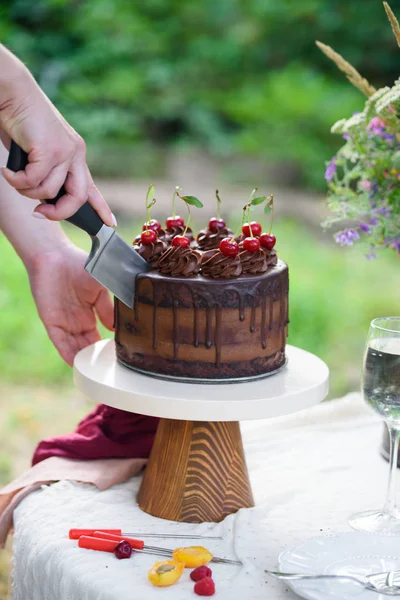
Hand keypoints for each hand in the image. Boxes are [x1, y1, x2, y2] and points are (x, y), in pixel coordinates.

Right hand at [0, 49, 113, 224]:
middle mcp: (75, 153)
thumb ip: (44, 171)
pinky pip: (33, 181)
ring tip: (13, 176)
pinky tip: (7, 170)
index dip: (102, 207)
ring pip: (49, 192)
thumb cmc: (19, 121)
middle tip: (39, 214)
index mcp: (74, 153)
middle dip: (58, 213)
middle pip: (77, 198)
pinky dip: (17, 180)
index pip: (91, 186)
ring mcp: (64, 151)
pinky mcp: (50, 150)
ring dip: (26, 191)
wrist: (11, 93)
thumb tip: (42, 197)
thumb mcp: (37, 151)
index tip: (111, 223)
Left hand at [28, 243, 113, 365]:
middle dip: (95, 357)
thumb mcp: (102, 287)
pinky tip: (75, 364)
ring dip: (83, 358)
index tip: (118, 356)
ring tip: (94, 371)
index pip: (99, 336)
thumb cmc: (82, 266)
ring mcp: (64, 322)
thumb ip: (108, 307)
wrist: (56, 256)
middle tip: (107, 369)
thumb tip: (116, 328)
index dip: (107, 347)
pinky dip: (67, 353)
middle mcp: (78, 321)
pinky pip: (59, 342)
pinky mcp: (51, 322)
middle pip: (87, 345)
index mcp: (91, 313)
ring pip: (74, 347)